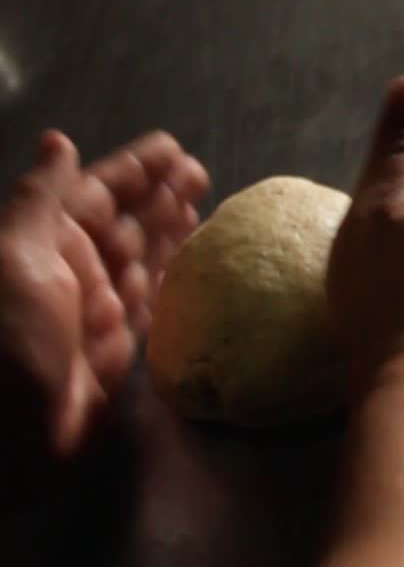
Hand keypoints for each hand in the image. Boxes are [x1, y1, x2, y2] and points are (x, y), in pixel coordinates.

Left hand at [0, 130, 207, 458]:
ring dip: (171, 233)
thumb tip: (59, 142)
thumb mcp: (12, 257)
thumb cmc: (3, 340)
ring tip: (204, 209)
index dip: (134, 170)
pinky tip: (195, 269)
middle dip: (160, 197)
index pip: (95, 193)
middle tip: (201, 175)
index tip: (173, 149)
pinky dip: (172, 284)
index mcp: (43, 243)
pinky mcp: (113, 353)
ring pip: (141, 262)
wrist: (2, 439)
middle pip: (123, 224)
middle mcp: (69, 274)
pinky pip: (150, 308)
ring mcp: (93, 314)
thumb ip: (40, 200)